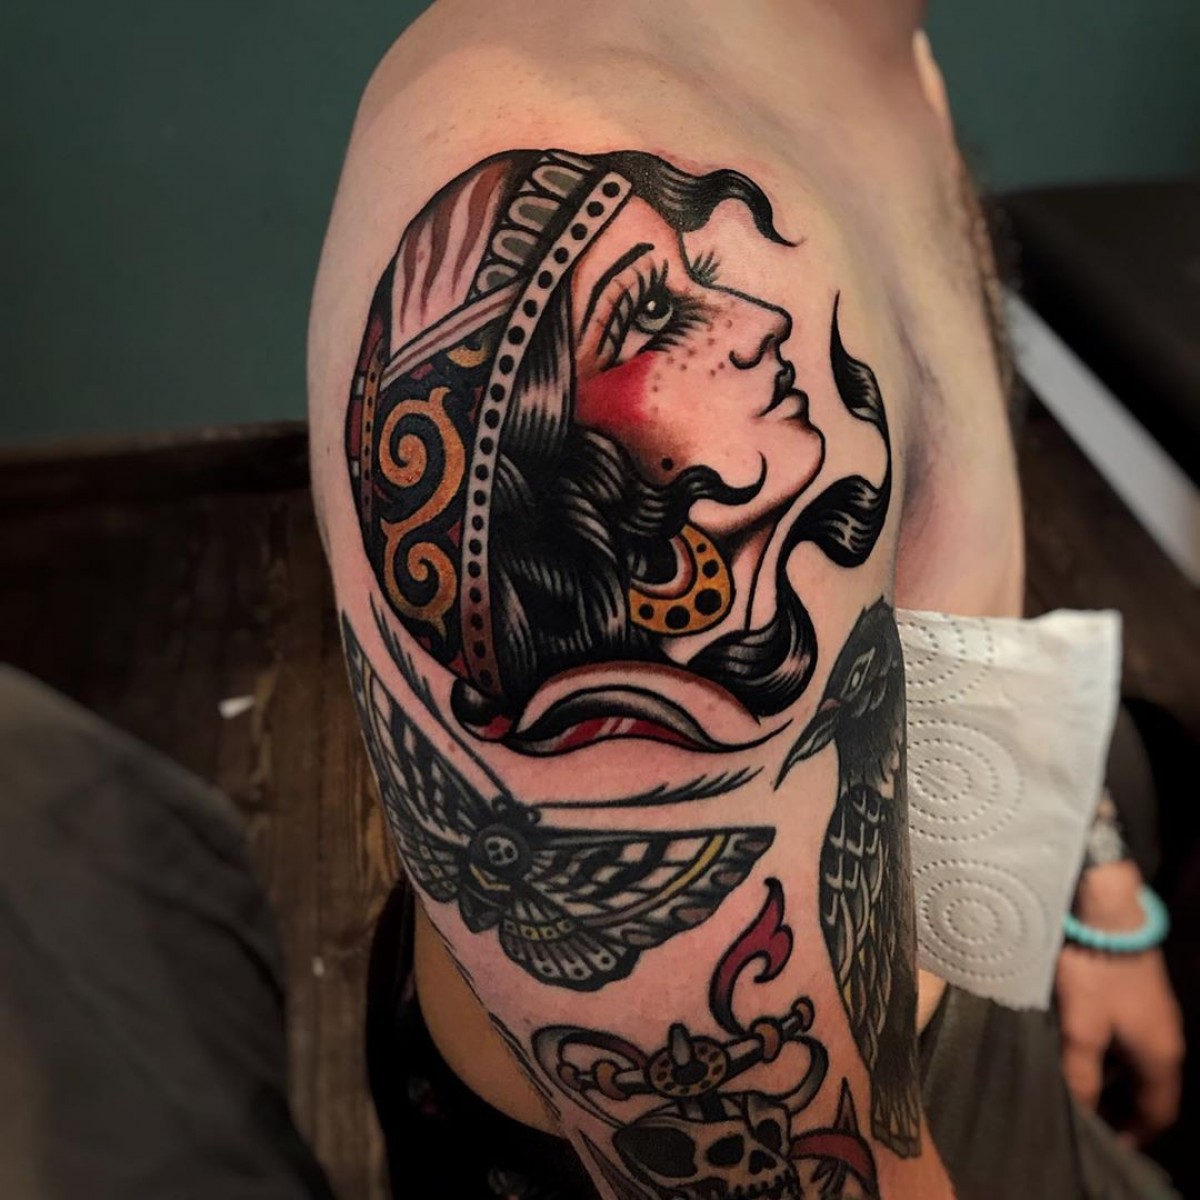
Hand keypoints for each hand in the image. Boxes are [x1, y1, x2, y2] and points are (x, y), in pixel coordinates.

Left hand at [1056, 860, 1184, 1144]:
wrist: (1107, 912)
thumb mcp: (1080, 1028)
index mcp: (1161, 1056)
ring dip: (1113, 1076)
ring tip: (1079, 1085)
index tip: (1110, 1144)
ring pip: (1137, 1061)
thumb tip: (1081, 1109)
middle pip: (1149, 1088)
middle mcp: (1167, 1039)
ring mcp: (1156, 1015)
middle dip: (1122, 1106)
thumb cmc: (1095, 974)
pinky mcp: (1140, 994)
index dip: (1136, 1132)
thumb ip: (1080, 1073)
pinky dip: (1111, 1051)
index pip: (1159, 1111)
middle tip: (1089, 1116)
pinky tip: (1081, 1046)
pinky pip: (1130, 1037)